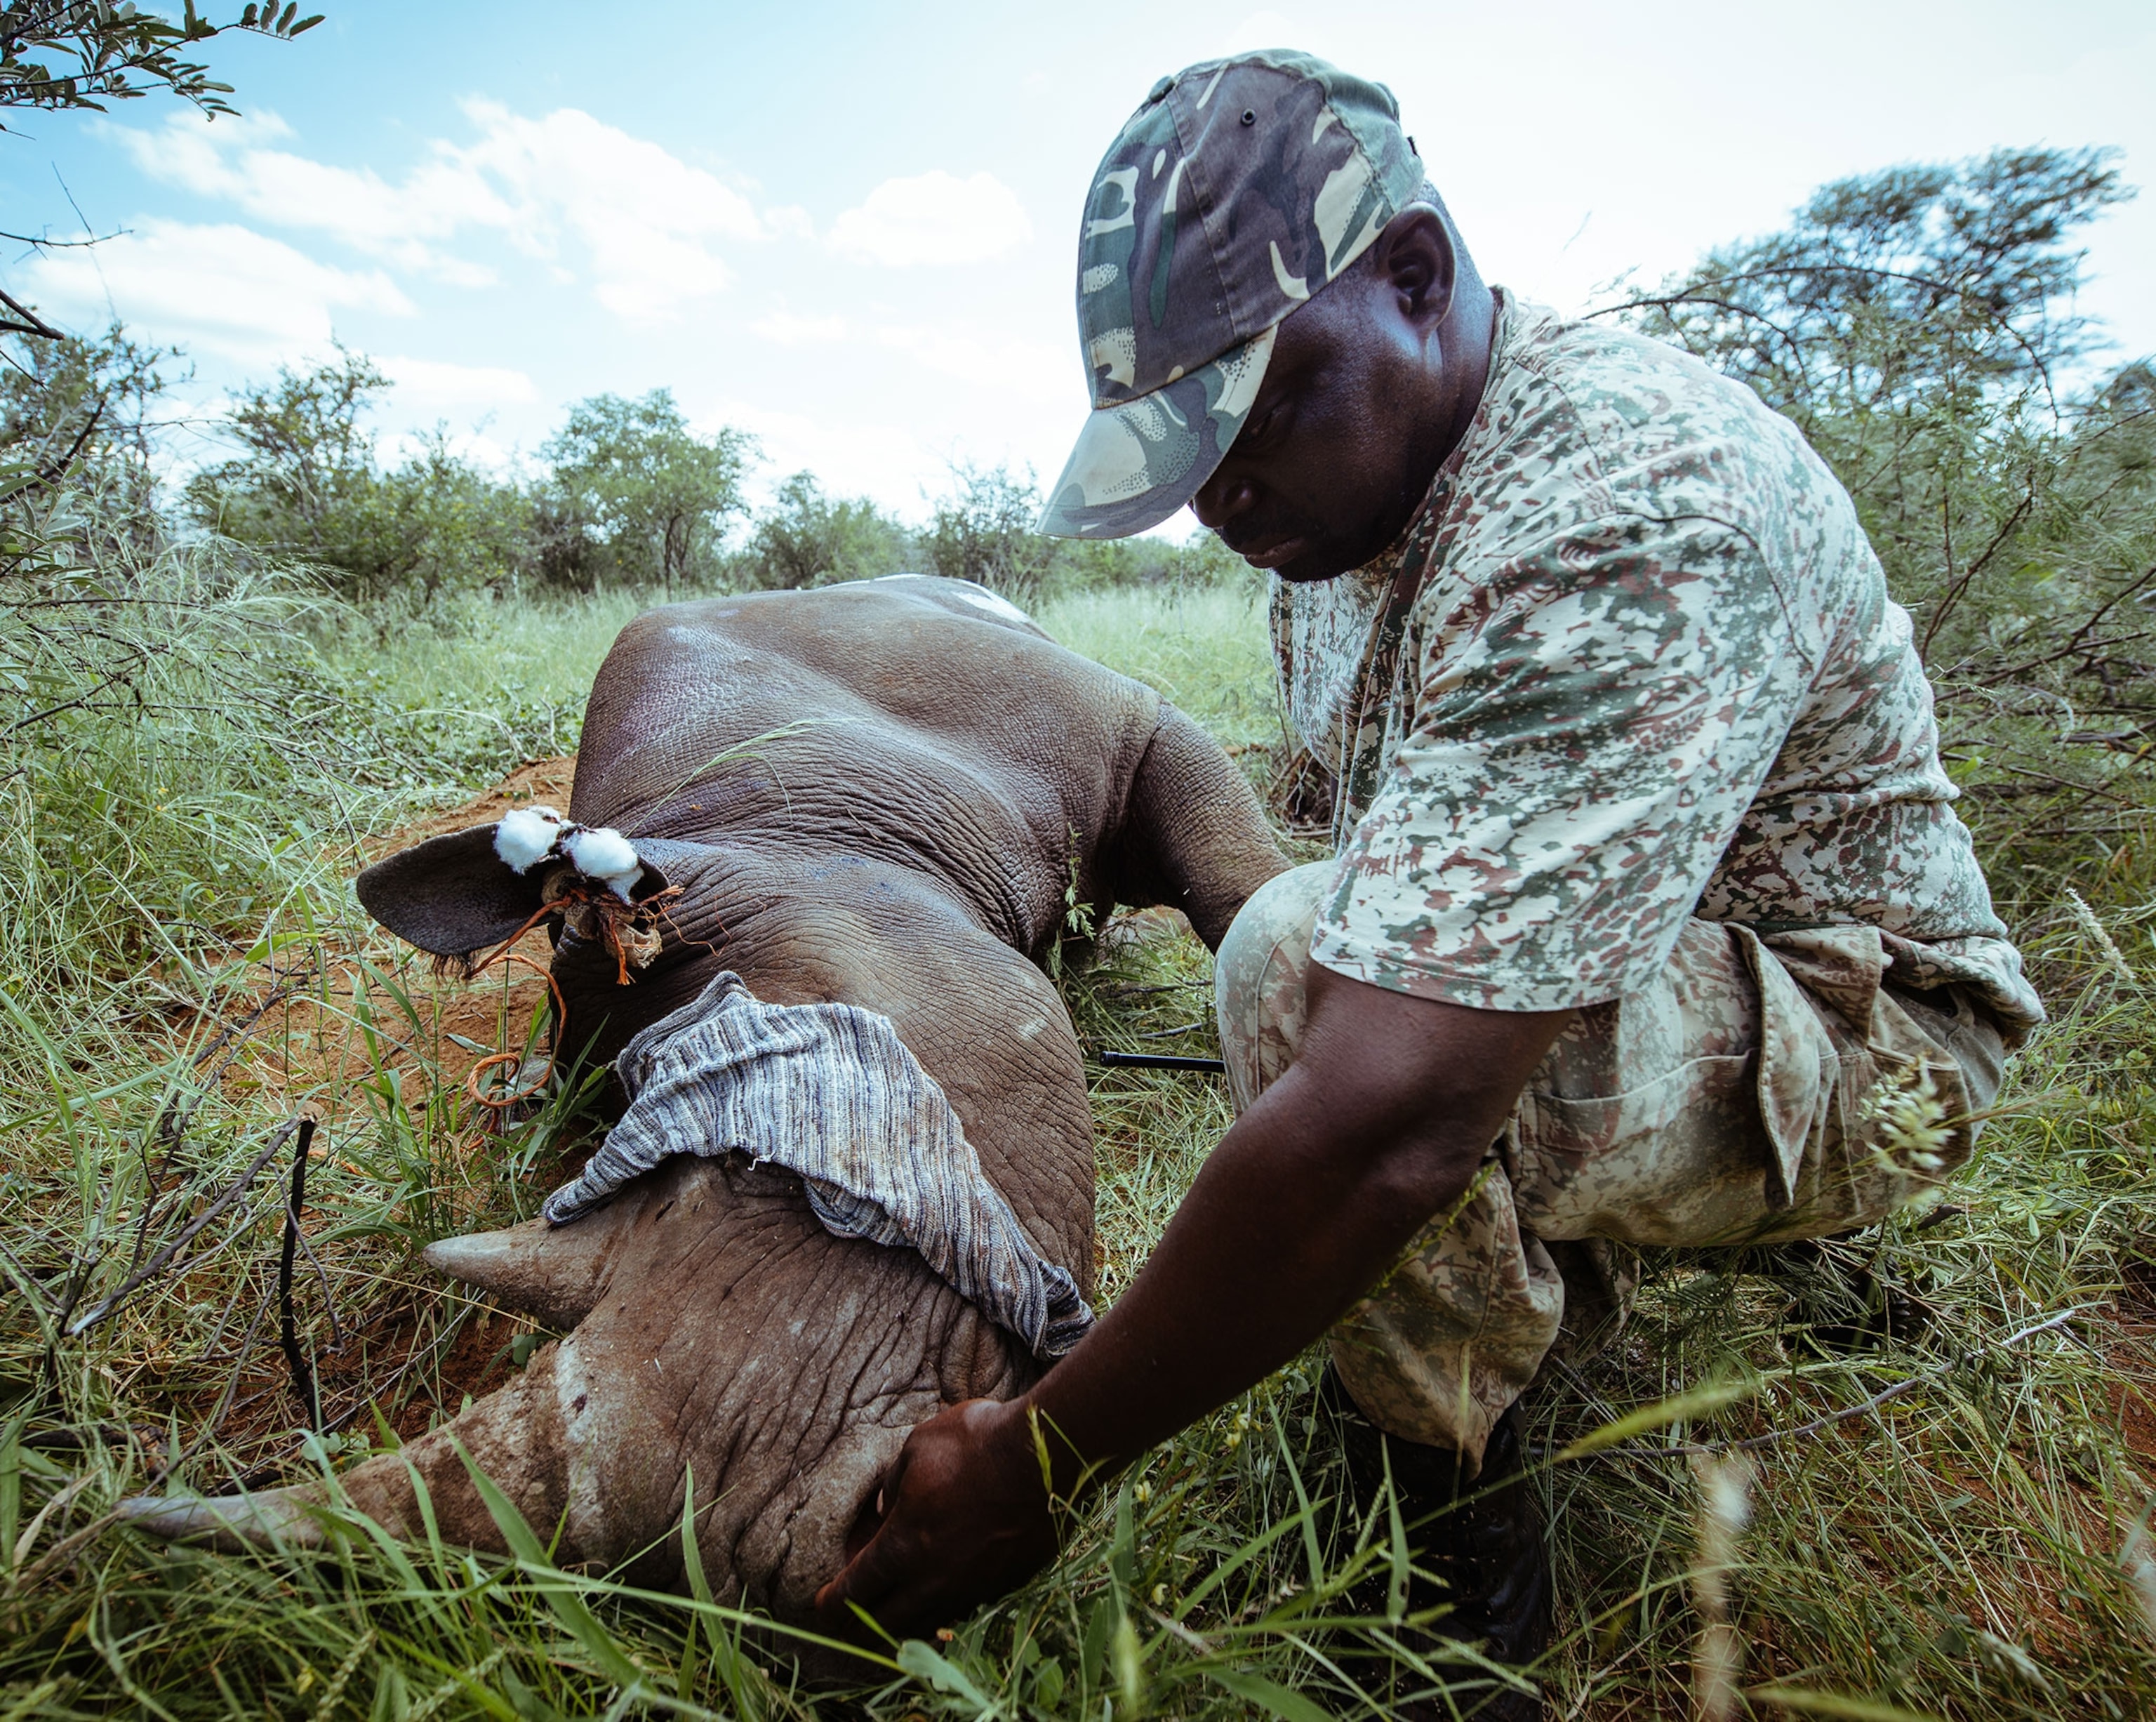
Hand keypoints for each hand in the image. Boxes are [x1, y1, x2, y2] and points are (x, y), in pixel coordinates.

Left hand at [813, 1395, 1060, 1643]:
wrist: (1047, 1456)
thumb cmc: (976, 1444)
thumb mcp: (916, 1449)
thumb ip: (892, 1487)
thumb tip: (885, 1510)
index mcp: (902, 1546)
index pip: (853, 1591)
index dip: (831, 1602)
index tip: (821, 1602)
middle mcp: (933, 1580)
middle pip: (883, 1623)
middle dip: (857, 1623)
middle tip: (847, 1615)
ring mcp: (971, 1589)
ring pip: (924, 1624)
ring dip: (899, 1620)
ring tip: (889, 1609)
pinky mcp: (1002, 1586)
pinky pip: (960, 1610)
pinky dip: (939, 1608)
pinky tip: (937, 1591)